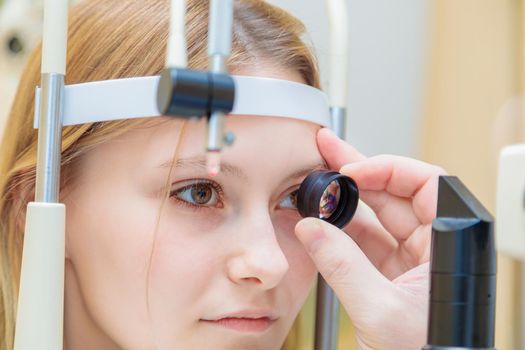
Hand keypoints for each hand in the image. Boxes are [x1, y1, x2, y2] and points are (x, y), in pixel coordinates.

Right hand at [294, 128, 445, 349]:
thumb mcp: (380, 312)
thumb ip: (341, 267)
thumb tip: (310, 229)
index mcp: (448, 248)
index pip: (426, 184)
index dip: (387, 169)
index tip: (350, 171)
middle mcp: (432, 248)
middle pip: (395, 194)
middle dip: (358, 171)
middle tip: (328, 150)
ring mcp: (409, 261)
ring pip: (376, 216)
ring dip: (345, 199)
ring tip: (317, 180)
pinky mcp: (389, 275)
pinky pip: (364, 241)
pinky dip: (340, 229)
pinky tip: (319, 216)